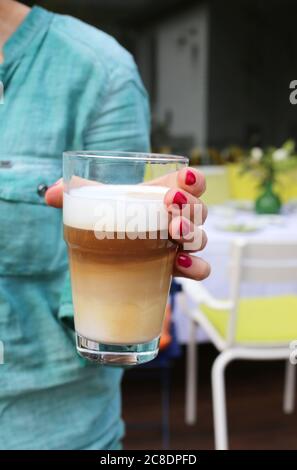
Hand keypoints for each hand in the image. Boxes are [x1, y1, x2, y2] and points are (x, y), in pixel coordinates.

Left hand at [45, 167, 209, 280]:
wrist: (108, 255)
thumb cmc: (107, 221)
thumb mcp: (92, 205)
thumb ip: (72, 193)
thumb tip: (48, 194)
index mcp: (161, 196)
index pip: (191, 182)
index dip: (195, 179)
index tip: (184, 180)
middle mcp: (177, 218)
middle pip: (199, 209)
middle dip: (189, 207)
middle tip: (170, 207)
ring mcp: (178, 244)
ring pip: (200, 237)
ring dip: (192, 235)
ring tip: (174, 235)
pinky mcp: (176, 268)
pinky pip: (198, 268)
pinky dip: (195, 267)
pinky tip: (179, 264)